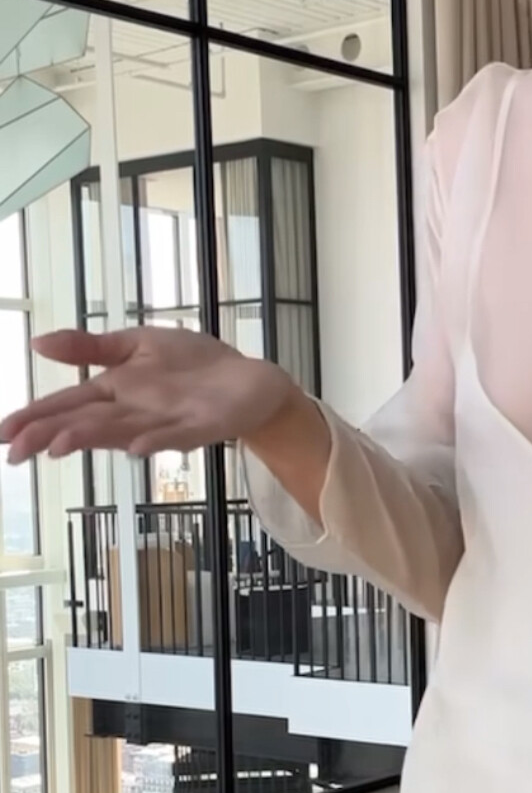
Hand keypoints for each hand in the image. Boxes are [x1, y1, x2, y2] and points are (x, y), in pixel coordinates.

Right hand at [0, 326, 296, 463]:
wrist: (246, 378)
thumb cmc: (191, 364)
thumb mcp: (136, 344)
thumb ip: (91, 346)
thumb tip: (38, 342)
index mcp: (114, 391)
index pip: (67, 405)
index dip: (36, 418)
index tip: (3, 434)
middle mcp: (132, 412)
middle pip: (85, 424)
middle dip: (51, 435)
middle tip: (17, 451)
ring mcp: (163, 423)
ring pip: (121, 433)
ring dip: (91, 438)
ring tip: (58, 444)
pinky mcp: (198, 427)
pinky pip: (174, 437)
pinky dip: (155, 441)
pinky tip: (135, 447)